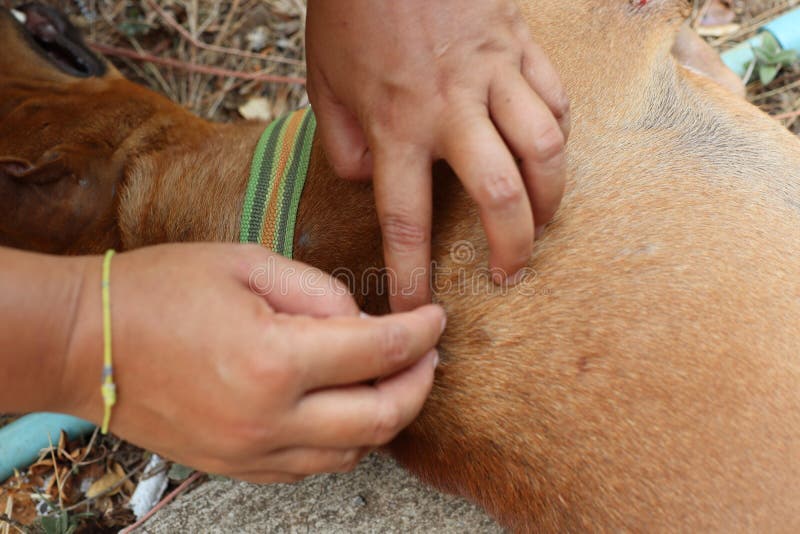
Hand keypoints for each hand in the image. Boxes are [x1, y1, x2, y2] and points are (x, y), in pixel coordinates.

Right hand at [62, 244, 444, 482]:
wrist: (85, 343)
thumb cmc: (160, 290)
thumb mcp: (249, 265)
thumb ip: (321, 293)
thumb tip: (366, 324)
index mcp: (274, 359)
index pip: (378, 352)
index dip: (419, 334)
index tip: (436, 319)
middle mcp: (268, 419)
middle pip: (381, 418)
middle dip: (418, 384)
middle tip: (428, 355)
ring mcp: (251, 453)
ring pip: (352, 452)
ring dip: (384, 416)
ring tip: (390, 379)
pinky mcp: (235, 467)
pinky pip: (312, 466)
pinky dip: (343, 440)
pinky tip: (343, 408)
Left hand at [306, 0, 569, 310]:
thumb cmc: (352, 9)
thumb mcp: (323, 80)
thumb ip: (341, 142)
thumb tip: (370, 183)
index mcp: (396, 123)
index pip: (405, 218)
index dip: (411, 273)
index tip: (415, 309)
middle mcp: (451, 108)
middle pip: (498, 193)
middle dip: (512, 245)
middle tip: (510, 273)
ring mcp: (494, 74)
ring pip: (545, 148)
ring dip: (551, 197)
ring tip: (543, 222)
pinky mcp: (521, 45)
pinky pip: (556, 99)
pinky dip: (559, 134)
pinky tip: (549, 153)